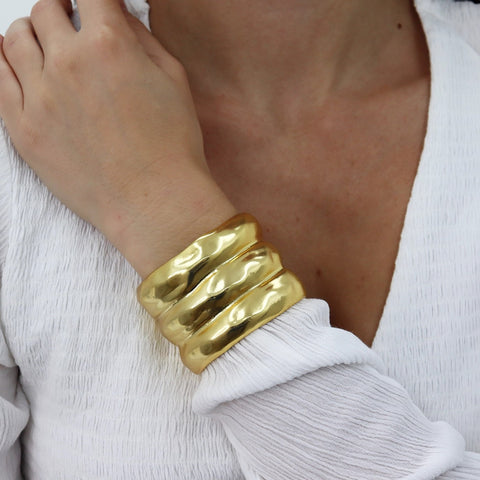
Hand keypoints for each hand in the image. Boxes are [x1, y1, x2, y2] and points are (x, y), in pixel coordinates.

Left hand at [0, 0, 235, 277]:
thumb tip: (118, 17)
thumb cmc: (174, 146)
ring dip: (32, 34)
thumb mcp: (174, 80)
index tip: (99, 6)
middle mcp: (67, 63)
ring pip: (15, 39)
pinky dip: (5, 63)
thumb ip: (141, 38)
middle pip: (45, 11)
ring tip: (49, 47)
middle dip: (62, 11)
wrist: (155, 203)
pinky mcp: (23, 130)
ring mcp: (38, 97)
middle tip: (73, 23)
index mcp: (109, 45)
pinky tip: (20, 66)